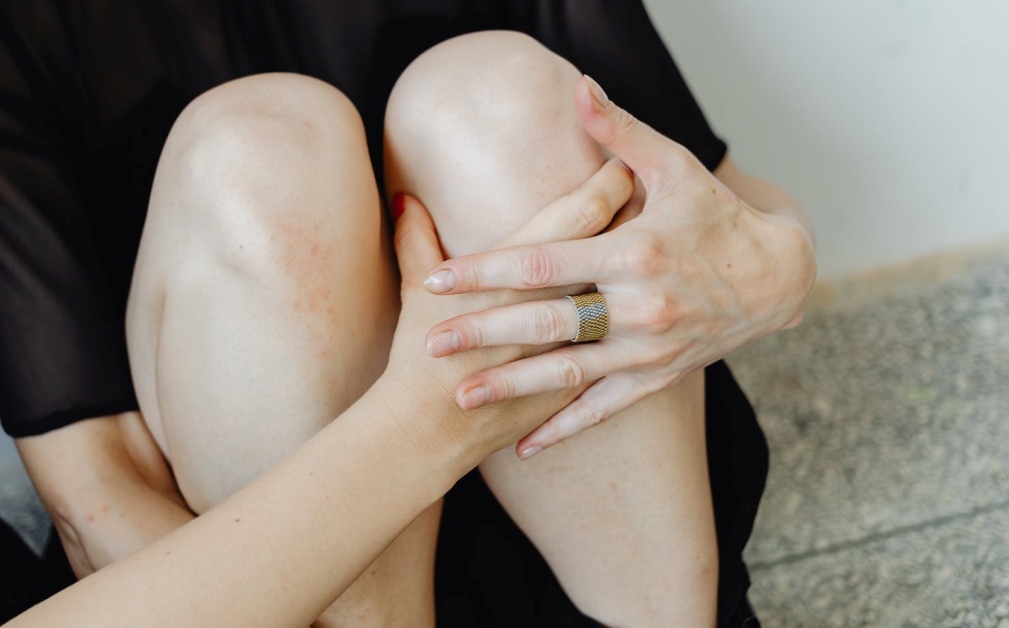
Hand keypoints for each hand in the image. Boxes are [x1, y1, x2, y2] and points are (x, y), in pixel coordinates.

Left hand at [420, 75, 815, 458]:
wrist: (777, 279)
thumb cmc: (716, 217)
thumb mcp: (675, 167)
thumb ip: (621, 133)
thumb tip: (581, 89)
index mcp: (635, 252)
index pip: (545, 262)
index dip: (488, 270)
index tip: (440, 279)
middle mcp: (642, 306)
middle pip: (547, 322)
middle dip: (485, 333)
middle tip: (431, 344)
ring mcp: (650, 349)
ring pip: (569, 373)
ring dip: (513, 387)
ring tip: (461, 396)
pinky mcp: (659, 378)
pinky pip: (605, 410)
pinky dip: (565, 429)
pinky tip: (524, 447)